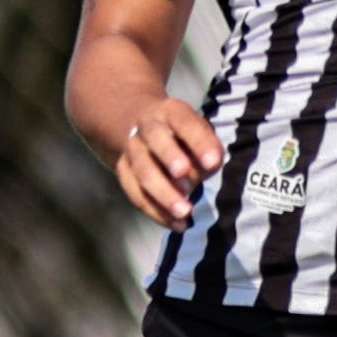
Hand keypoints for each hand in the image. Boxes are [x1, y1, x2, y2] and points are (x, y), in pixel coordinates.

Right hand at [110, 97, 223, 226]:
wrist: (139, 124)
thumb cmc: (181, 133)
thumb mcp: (198, 130)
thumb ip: (208, 146)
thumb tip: (210, 165)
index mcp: (170, 112)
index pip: (185, 122)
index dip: (198, 142)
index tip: (213, 163)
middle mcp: (147, 126)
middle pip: (156, 140)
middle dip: (170, 157)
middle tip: (186, 177)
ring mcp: (132, 149)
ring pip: (142, 171)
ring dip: (163, 193)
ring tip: (185, 212)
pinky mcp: (123, 171)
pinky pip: (136, 194)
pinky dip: (156, 212)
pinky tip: (177, 225)